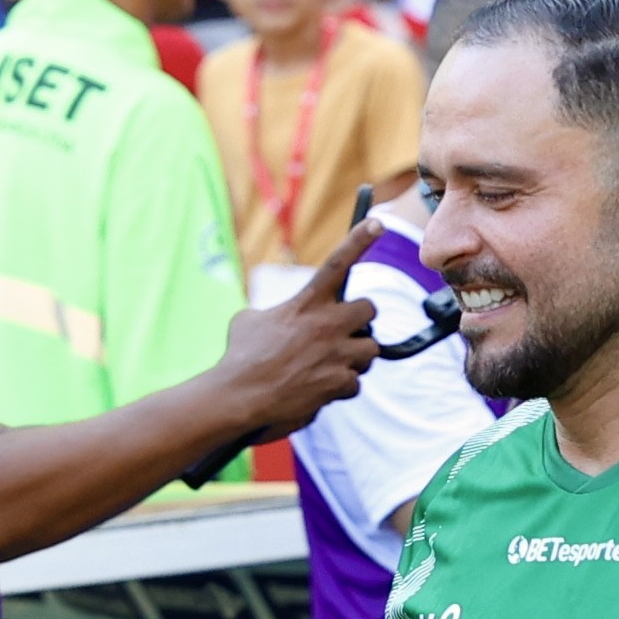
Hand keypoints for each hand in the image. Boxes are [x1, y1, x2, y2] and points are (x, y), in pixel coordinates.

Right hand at [218, 221, 379, 436]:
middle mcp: (327, 324)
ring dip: (356, 356)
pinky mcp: (339, 382)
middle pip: (370, 310)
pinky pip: (355, 383)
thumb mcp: (250, 319)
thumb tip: (280, 319)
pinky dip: (341, 387)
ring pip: (370, 349)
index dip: (359, 240)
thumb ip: (279, 311)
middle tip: (345, 331)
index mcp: (306, 302)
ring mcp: (336, 353)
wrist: (241, 396)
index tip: (378, 223)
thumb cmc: (240, 357)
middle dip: (361, 320)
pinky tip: (319, 389)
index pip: (338, 263)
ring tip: (329, 364)